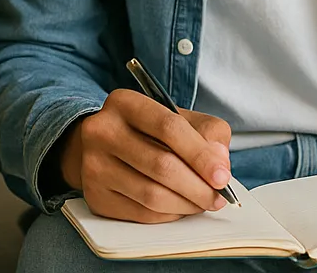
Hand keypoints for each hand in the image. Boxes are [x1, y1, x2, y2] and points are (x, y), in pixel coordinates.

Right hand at [59, 88, 231, 222]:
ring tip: (202, 202)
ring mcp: (94, 166)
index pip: (169, 127)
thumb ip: (207, 132)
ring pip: (152, 195)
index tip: (222, 177)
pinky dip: (169, 214)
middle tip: (218, 197)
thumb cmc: (147, 131)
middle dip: (198, 187)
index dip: (200, 155)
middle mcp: (102, 131)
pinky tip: (179, 206)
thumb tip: (219, 163)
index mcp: (125, 103)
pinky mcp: (96, 196)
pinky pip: (142, 214)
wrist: (101, 146)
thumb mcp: (177, 117)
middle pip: (162, 165)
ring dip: (187, 204)